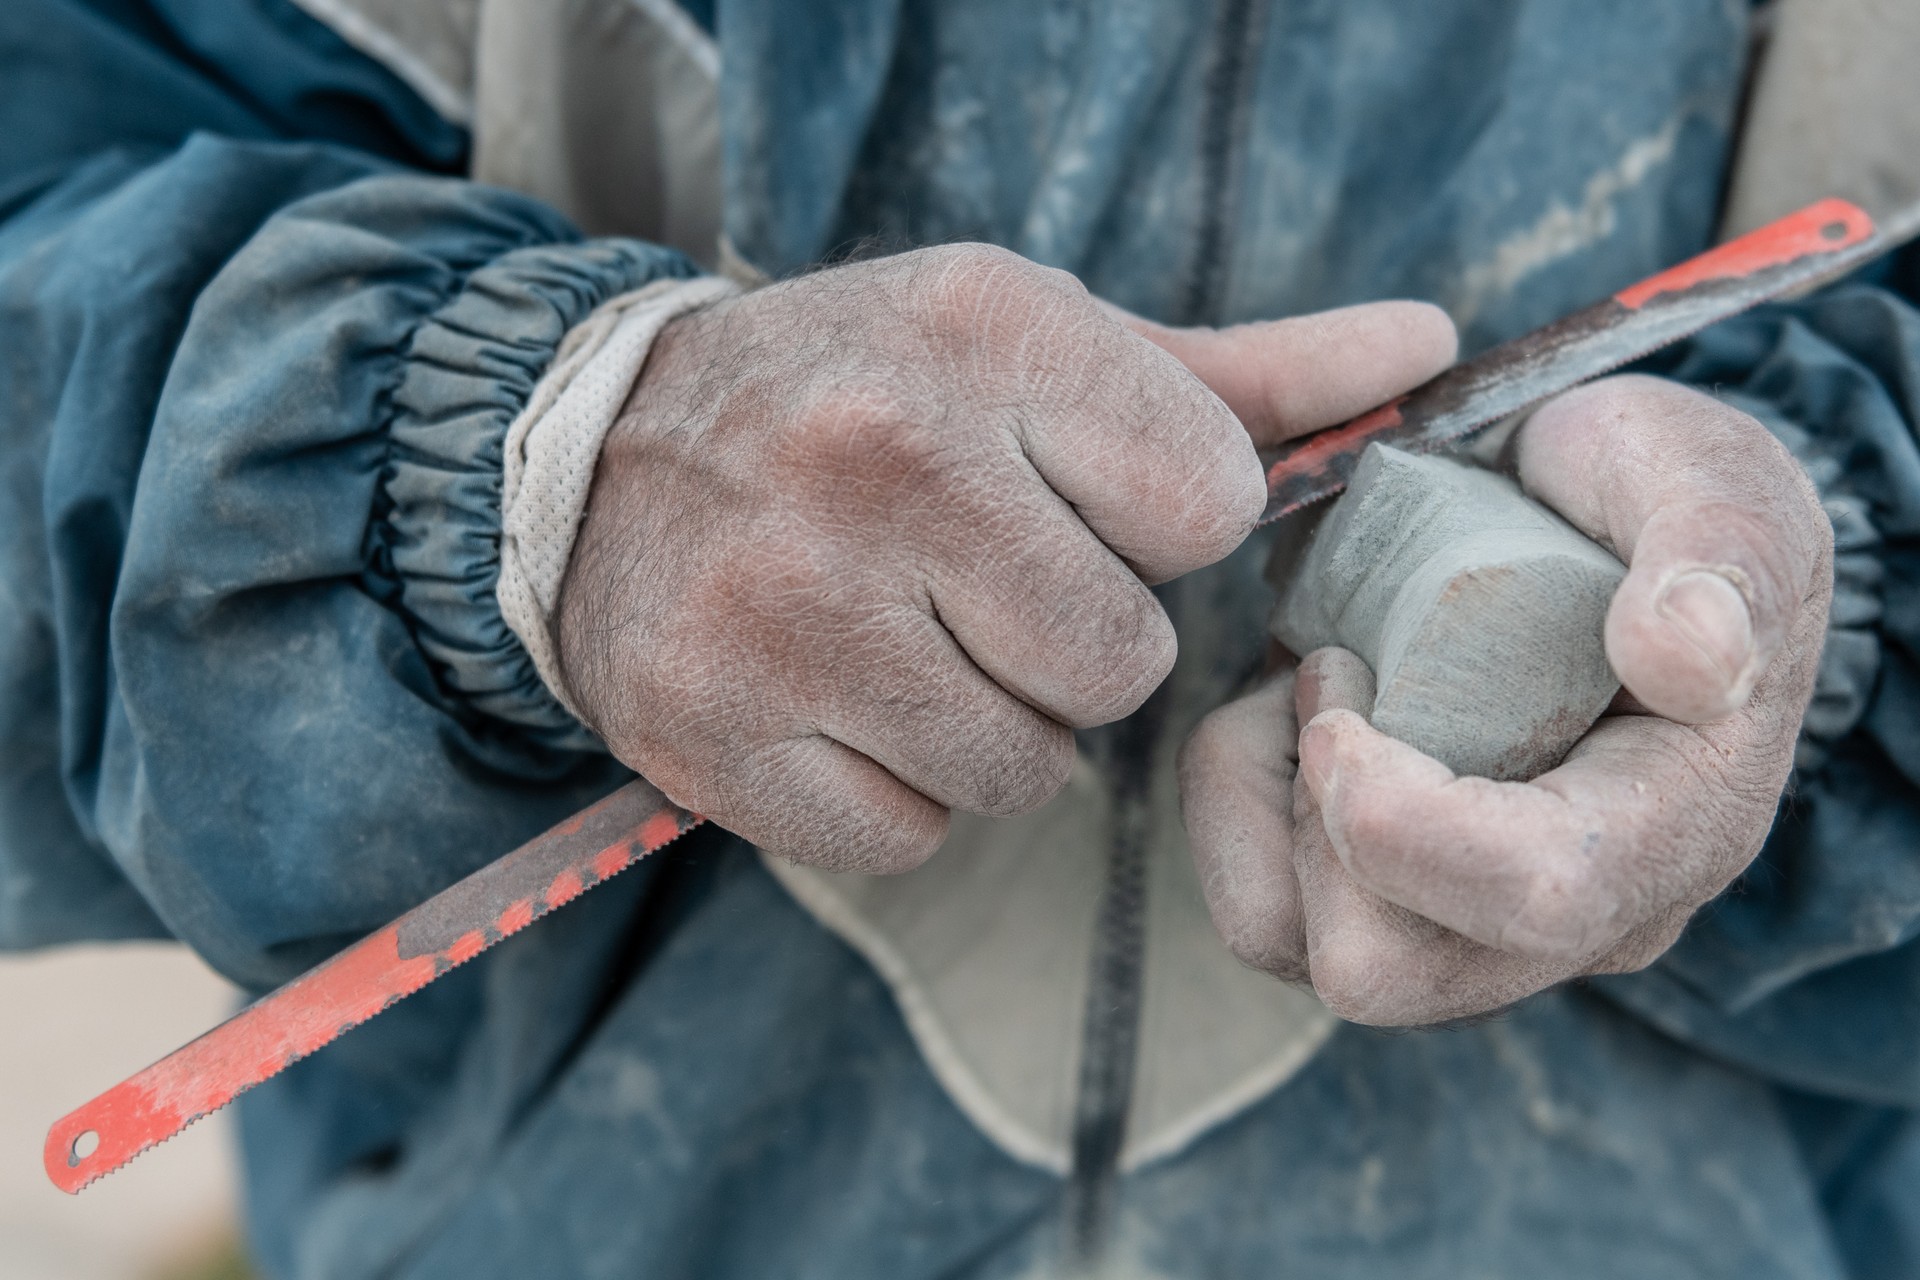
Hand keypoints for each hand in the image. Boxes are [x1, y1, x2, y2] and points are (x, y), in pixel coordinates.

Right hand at [556, 244, 1455, 870]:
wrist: (602, 460)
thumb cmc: (866, 396)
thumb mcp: (1036, 343)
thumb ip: (1243, 373)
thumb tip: (1430, 348)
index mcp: (987, 330)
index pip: (1208, 505)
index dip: (1157, 531)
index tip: (1075, 504)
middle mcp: (881, 459)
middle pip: (1120, 661)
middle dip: (1078, 647)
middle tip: (990, 591)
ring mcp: (787, 607)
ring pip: (1025, 771)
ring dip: (993, 728)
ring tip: (912, 644)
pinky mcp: (715, 733)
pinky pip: (909, 838)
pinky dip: (899, 795)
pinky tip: (844, 708)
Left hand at [1179, 375, 1833, 1023]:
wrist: (1579, 511)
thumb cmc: (1645, 493)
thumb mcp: (1706, 472)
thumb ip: (1723, 551)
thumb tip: (1693, 658)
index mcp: (1676, 827)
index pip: (1536, 899)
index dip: (1400, 816)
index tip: (1335, 671)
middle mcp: (1580, 918)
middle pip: (1380, 968)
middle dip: (1309, 813)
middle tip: (1338, 664)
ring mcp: (1474, 929)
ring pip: (1292, 940)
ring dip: (1264, 798)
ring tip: (1324, 678)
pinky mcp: (1383, 909)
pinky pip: (1256, 903)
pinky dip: (1237, 799)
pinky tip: (1293, 712)